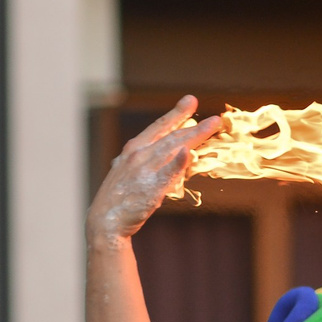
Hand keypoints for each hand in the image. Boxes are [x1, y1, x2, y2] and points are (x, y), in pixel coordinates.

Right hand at [88, 97, 221, 245]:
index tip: (191, 101)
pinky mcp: (150, 188)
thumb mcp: (132, 172)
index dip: (176, 114)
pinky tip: (188, 153)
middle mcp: (138, 154)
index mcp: (134, 149)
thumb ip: (151, 162)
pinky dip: (177, 163)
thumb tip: (175, 153)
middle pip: (171, 135)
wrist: (105, 220)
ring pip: (174, 148)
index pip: (159, 127)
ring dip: (195, 135)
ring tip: (213, 126)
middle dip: (194, 124)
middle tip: (216, 117)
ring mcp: (144, 170)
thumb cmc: (121, 197)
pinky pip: (167, 173)